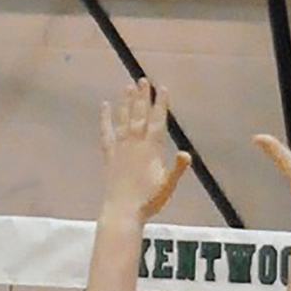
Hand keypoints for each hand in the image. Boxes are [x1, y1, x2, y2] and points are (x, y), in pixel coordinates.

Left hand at [100, 79, 190, 220]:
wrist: (122, 210)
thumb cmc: (148, 201)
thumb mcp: (168, 186)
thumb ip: (177, 169)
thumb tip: (186, 153)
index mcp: (152, 149)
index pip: (157, 121)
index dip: (161, 104)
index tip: (162, 89)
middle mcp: (135, 143)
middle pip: (140, 115)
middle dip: (143, 97)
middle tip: (143, 80)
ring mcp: (121, 147)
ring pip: (124, 119)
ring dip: (126, 102)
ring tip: (128, 86)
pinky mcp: (110, 154)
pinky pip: (107, 132)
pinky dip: (105, 118)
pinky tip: (104, 106)